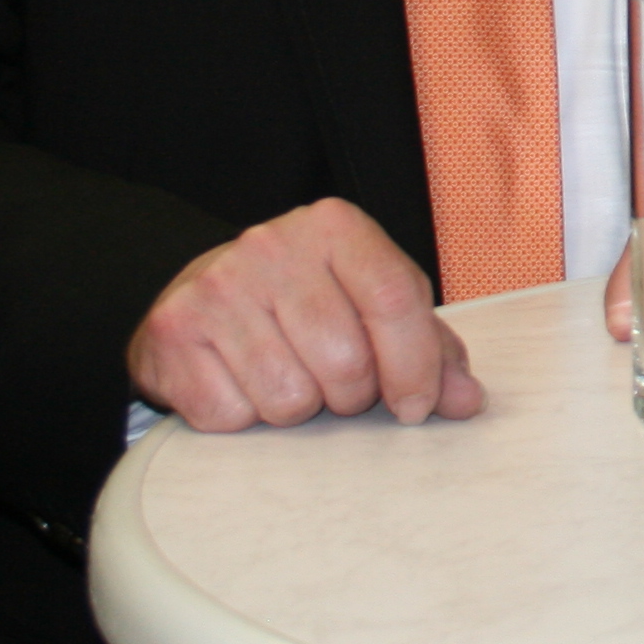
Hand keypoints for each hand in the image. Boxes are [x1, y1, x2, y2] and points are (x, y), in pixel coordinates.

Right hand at [129, 196, 481, 431]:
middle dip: (351, 395)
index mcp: (335, 226)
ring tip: (288, 375)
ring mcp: (219, 286)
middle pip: (346, 361)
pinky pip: (234, 416)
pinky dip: (246, 417)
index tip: (416, 407)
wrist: (199, 296)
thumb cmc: (303, 302)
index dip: (415, 366)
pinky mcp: (176, 331)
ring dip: (300, 407)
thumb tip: (468, 400)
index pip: (394, 299)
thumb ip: (427, 347)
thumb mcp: (369, 303)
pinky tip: (242, 382)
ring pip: (291, 398)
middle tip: (336, 383)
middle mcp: (273, 245)